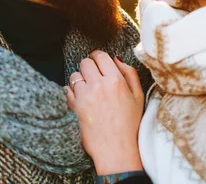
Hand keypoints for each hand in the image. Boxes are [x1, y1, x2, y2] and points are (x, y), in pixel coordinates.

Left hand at [65, 50, 144, 174]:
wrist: (117, 150)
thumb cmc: (129, 125)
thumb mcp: (138, 97)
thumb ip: (130, 74)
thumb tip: (117, 58)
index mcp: (116, 80)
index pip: (100, 56)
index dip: (97, 57)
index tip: (97, 62)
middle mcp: (100, 85)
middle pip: (85, 62)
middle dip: (88, 68)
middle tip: (92, 78)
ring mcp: (86, 95)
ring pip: (74, 75)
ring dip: (79, 81)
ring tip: (87, 92)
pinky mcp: (75, 106)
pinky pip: (66, 90)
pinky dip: (70, 94)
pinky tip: (80, 101)